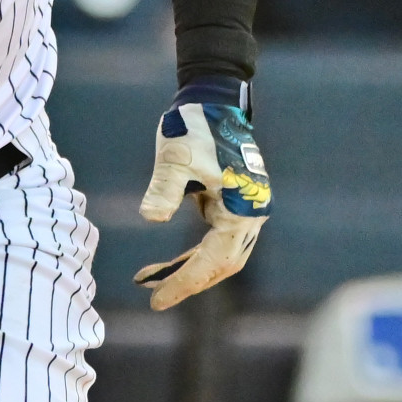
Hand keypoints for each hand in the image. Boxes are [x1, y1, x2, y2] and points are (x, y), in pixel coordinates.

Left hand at [134, 98, 270, 309]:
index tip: (157, 300)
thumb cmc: (193, 127)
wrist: (212, 101)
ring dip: (189, 269)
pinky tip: (167, 264)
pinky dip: (193, 254)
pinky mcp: (234, 205)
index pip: (213, 260)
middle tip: (155, 298)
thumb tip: (150, 217)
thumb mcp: (174, 158)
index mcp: (242, 209)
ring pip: (220, 256)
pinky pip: (215, 241)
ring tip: (152, 280)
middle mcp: (251, 215)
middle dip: (189, 282)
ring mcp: (245, 210)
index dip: (185, 282)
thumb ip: (164, 188)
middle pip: (222, 265)